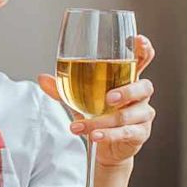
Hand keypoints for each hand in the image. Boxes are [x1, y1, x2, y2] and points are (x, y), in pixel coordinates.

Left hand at [37, 35, 155, 167]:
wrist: (105, 146)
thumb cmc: (98, 114)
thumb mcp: (79, 99)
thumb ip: (63, 88)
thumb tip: (42, 78)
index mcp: (128, 78)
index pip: (143, 59)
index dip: (143, 49)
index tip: (137, 40)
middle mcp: (140, 95)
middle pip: (144, 87)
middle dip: (127, 91)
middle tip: (108, 97)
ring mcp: (143, 115)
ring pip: (128, 115)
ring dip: (103, 120)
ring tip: (83, 125)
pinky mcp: (140, 133)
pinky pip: (126, 133)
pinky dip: (108, 134)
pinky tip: (94, 135)